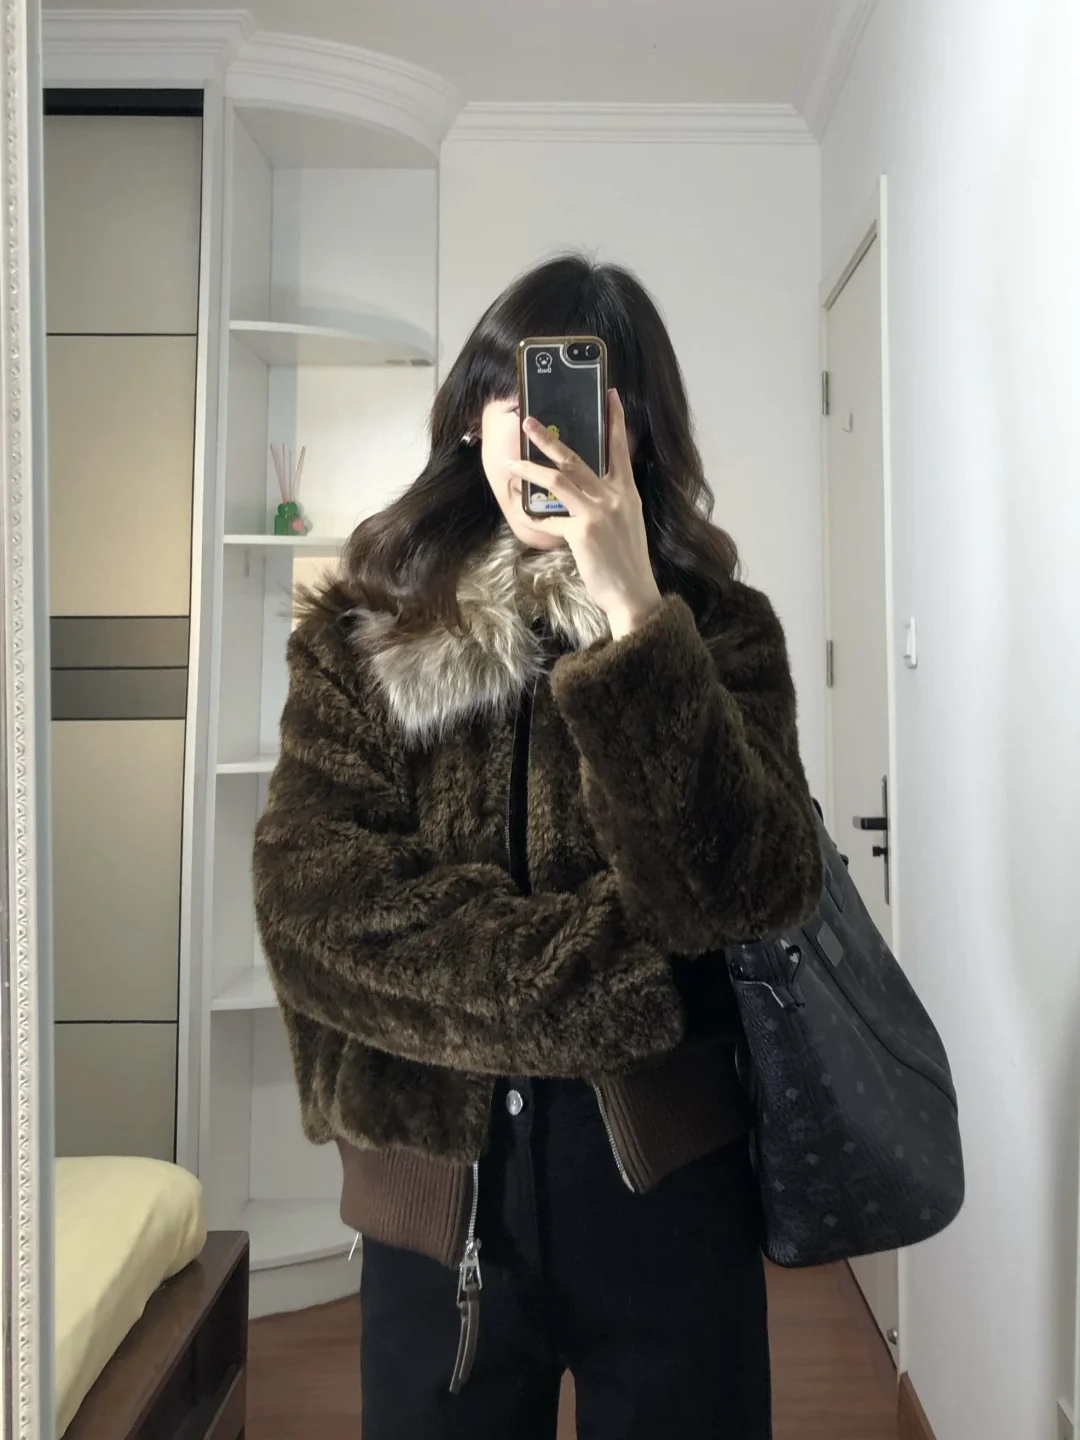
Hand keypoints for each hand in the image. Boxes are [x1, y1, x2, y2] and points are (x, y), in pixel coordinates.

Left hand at [507, 389, 662, 639]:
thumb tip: (585, 492)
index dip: (615, 420)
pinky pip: (551, 517)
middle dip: (549, 438)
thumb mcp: (627, 523)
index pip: (621, 449)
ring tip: (511, 461)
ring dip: (531, 467)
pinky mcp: (582, 530)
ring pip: (558, 479)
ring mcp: (598, 512)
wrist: (632, 593)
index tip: (611, 394)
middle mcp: (614, 497)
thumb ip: (610, 502)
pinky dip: (537, 516)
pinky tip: (527, 514)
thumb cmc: (627, 562)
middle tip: (528, 421)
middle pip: (577, 458)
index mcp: (627, 492)